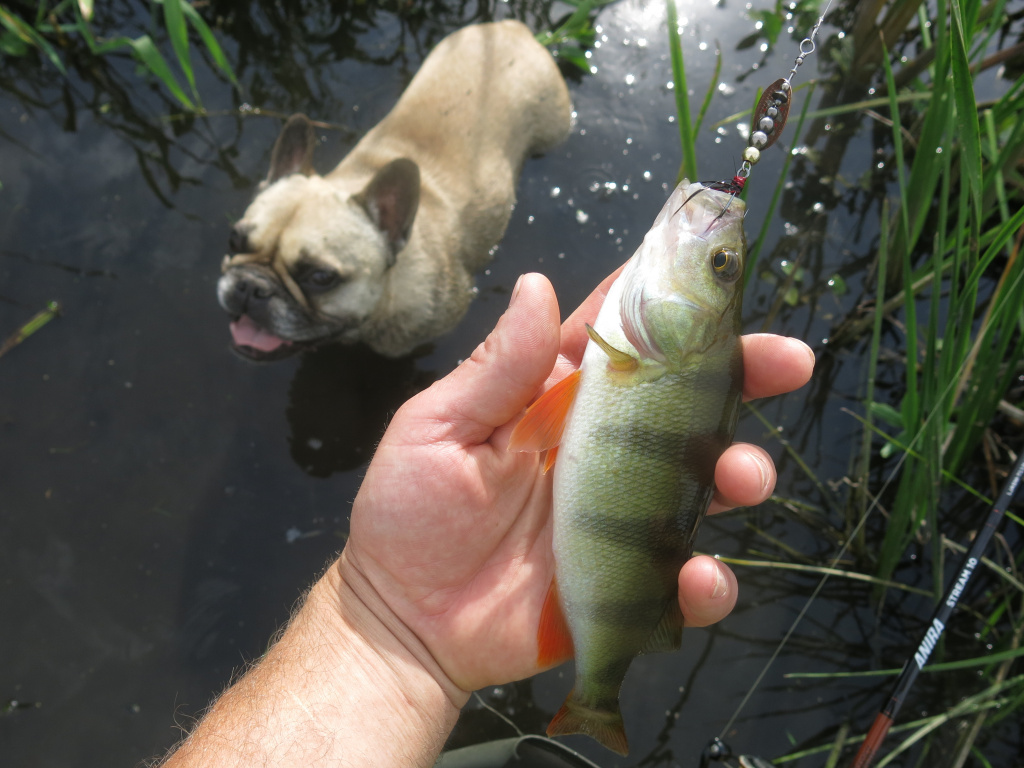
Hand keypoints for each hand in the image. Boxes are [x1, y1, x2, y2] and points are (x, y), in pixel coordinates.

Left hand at [339, 271, 813, 700]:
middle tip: (786, 361)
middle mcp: (602, 448)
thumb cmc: (409, 514)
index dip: (667, 302)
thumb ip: (497, 369)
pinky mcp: (628, 582)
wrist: (403, 620)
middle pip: (685, 401)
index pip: (620, 336)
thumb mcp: (437, 430)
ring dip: (740, 471)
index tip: (717, 276)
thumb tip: (539, 284)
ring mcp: (621, 516)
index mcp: (555, 399)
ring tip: (742, 475)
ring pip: (703, 482)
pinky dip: (703, 581)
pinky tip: (696, 577)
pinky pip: (683, 578)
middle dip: (742, 376)